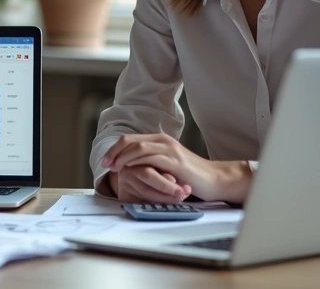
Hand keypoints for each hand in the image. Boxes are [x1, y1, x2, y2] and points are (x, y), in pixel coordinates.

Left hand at [102, 133, 251, 202]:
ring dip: (122, 157)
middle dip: (114, 152)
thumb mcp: (166, 166)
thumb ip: (151, 162)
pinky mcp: (175, 161)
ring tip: (113, 168)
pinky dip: (136, 162)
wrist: (214, 180)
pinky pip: (151, 158)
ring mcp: (169, 149)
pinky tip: (129, 169)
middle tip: (105, 164)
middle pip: (130, 140)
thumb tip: (130, 167)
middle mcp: (163, 141)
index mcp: (160, 140)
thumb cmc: (190, 176)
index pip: (130, 139)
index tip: (106, 161)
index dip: (115, 149)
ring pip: (138, 147)